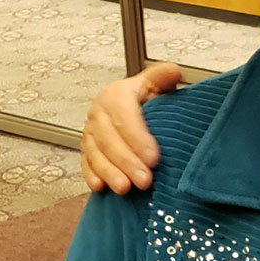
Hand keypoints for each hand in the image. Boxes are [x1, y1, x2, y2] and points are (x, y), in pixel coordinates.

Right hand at [80, 63, 182, 192]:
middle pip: (110, 139)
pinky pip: (85, 162)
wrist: (130, 103)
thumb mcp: (156, 81)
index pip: (124, 117)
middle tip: (145, 179)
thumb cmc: (146, 95)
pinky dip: (92, 175)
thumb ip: (163, 77)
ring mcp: (90, 130)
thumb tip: (173, 72)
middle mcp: (99, 111)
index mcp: (116, 94)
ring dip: (110, 172)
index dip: (138, 139)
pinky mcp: (86, 146)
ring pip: (96, 153)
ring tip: (126, 188)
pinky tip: (100, 187)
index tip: (154, 158)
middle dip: (127, 162)